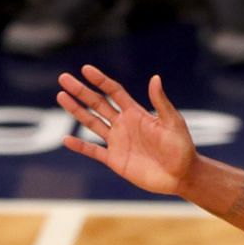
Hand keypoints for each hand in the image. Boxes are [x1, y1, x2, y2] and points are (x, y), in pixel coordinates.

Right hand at [56, 65, 195, 194]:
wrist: (182, 175)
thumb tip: (155, 78)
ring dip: (76, 110)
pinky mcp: (115, 160)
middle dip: (81, 91)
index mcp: (136, 113)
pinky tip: (66, 139)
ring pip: (92, 123)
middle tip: (63, 78)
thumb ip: (161, 102)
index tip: (86, 69)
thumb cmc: (182, 148)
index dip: (100, 80)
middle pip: (98, 104)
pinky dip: (80, 147)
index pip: (114, 92)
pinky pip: (93, 152)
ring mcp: (118, 142)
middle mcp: (124, 125)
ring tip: (61, 96)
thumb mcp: (173, 122)